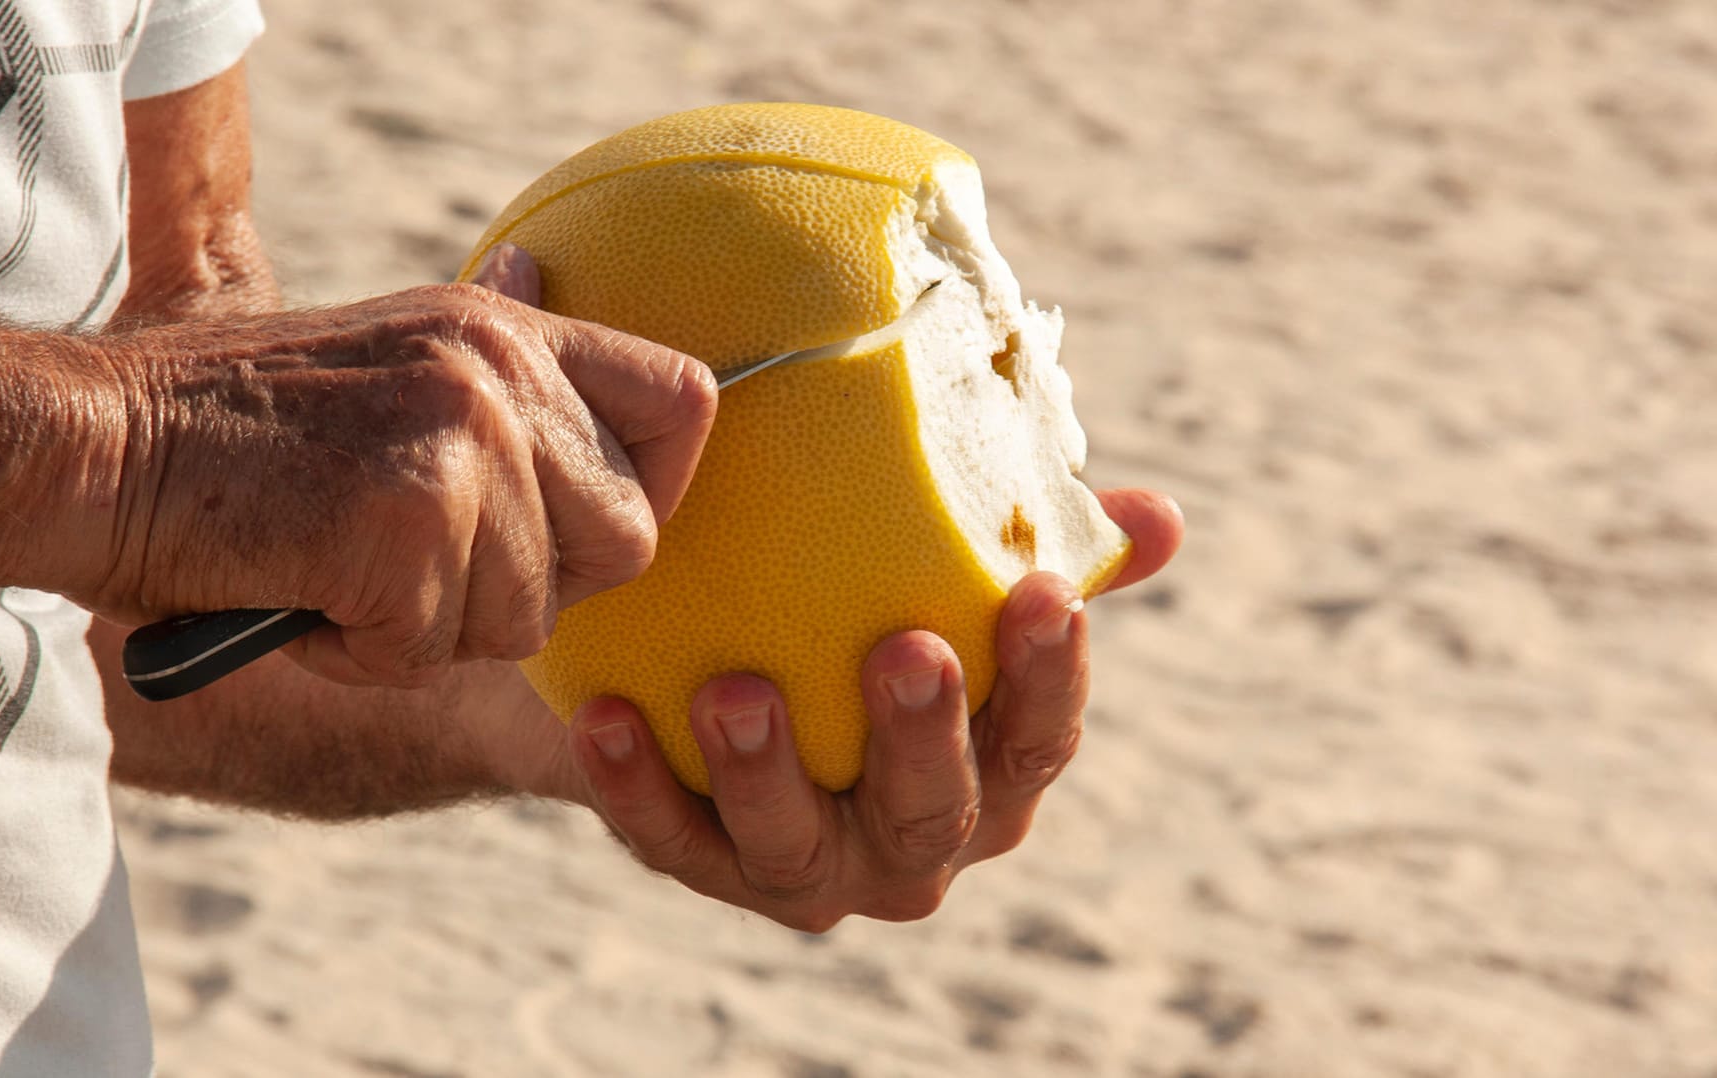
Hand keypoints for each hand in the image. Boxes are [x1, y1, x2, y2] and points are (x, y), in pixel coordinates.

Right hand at [88, 245, 716, 685]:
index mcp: (506, 329)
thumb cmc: (235, 435)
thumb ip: (494, 383)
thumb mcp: (390, 367)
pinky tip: (301, 595)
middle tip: (426, 572)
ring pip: (528, 617)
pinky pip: (434, 648)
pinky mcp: (406, 521)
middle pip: (627, 540)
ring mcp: (458, 441)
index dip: (657, 487)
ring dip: (431, 631)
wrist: (95, 447)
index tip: (583, 528)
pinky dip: (362, 651)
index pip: (685, 400)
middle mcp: (499, 371)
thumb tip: (584, 319)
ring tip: (338, 573)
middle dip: (536, 589)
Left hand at [558, 488, 1183, 929]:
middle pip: (933, 809)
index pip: (1039, 735)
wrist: (678, 662)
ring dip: (767, 773)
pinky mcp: (700, 865)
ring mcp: (805, 866)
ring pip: (797, 846)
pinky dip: (637, 787)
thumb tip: (1159, 518)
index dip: (1049, 674)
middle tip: (903, 651)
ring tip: (734, 690)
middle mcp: (911, 837)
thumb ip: (1028, 545)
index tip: (1043, 591)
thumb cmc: (843, 603)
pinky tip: (605, 718)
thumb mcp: (929, 571)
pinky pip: (669, 841)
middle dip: (924, 739)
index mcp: (989, 768)